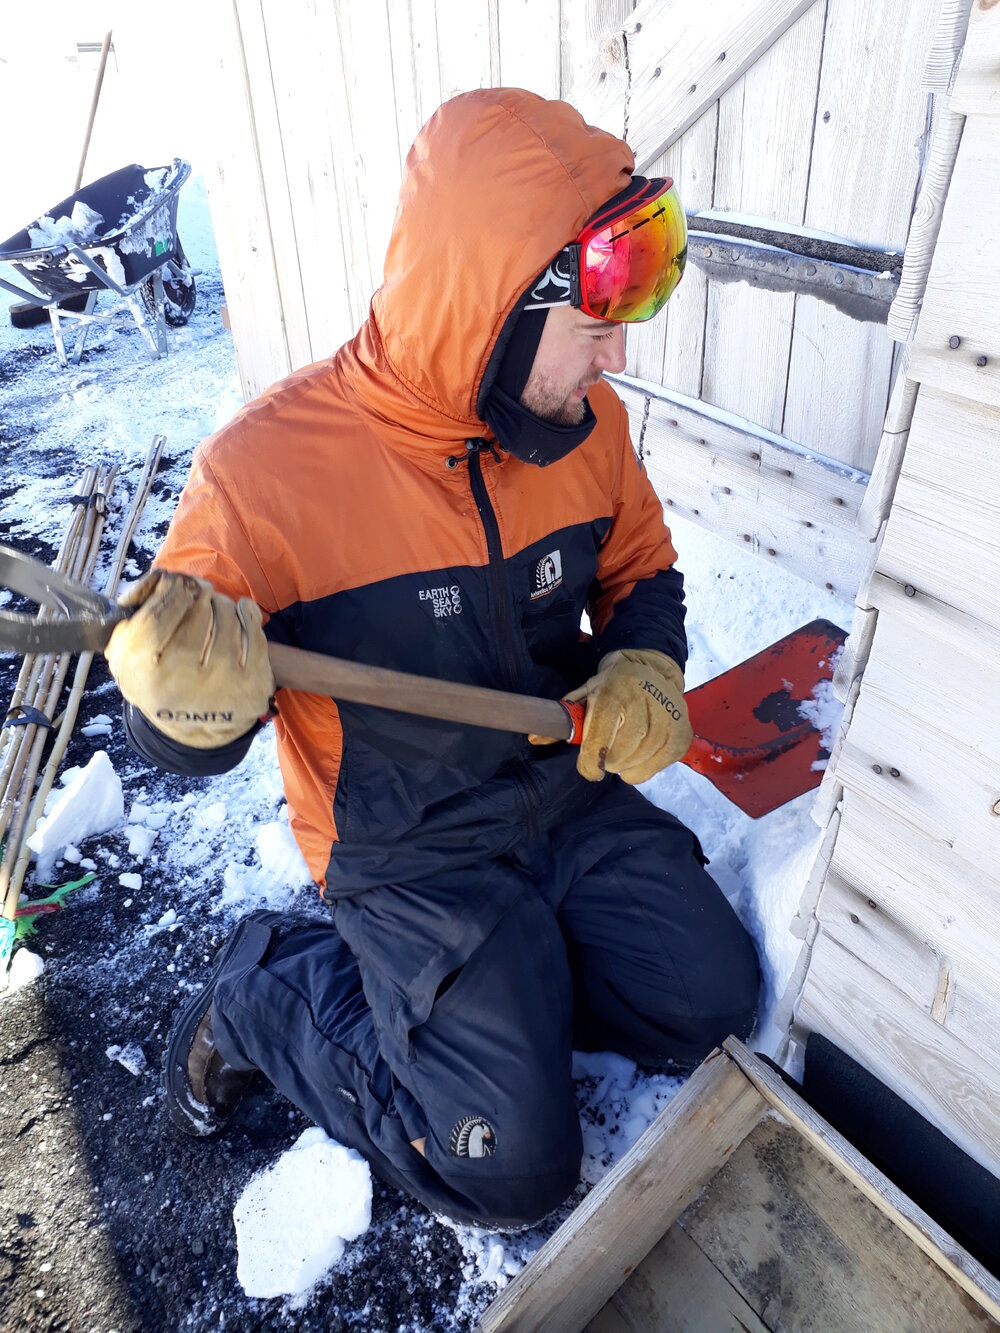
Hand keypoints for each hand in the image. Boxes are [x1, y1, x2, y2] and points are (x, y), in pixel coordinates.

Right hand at [105, 570, 274, 748]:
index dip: (171, 587)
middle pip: (197, 608)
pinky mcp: (252, 686)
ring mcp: (222, 686)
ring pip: (226, 615)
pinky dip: (247, 613)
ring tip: (214, 610)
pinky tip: (239, 612)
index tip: (177, 583)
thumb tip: (162, 577)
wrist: (193, 722)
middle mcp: (182, 683)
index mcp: (143, 672)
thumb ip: (135, 608)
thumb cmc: (159, 674)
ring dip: (221, 603)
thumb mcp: (126, 648)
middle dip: (198, 593)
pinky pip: (254, 630)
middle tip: (198, 594)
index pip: (160, 611)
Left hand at [561, 649, 691, 783]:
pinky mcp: (682, 734)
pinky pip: (656, 767)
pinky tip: (640, 752)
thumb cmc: (613, 686)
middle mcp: (645, 703)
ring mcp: (669, 718)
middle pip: (619, 756)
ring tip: (624, 748)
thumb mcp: (585, 694)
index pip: (600, 738)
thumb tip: (535, 739)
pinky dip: (643, 767)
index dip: (590, 761)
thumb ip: (564, 719)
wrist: (652, 668)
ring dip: (625, 764)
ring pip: (637, 764)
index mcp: (615, 692)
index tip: (588, 767)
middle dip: (607, 760)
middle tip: (607, 750)